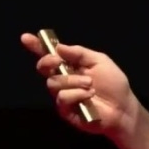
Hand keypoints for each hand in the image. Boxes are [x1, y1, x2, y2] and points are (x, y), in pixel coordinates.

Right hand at [22, 33, 138, 137]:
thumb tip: (59, 47)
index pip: (50, 54)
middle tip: (58, 61)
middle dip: (48, 61)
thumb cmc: (113, 84)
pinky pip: (62, 98)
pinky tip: (89, 96)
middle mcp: (63, 79)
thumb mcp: (100, 61)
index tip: (26, 37)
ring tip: (90, 84)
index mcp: (71, 65)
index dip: (36, 46)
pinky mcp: (65, 110)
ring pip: (53, 83)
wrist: (123, 107)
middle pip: (43, 67)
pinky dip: (76, 94)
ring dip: (72, 81)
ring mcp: (62, 95)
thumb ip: (80, 54)